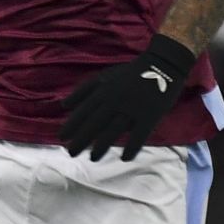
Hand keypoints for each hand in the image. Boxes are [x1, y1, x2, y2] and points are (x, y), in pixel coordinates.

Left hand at [58, 34, 195, 161]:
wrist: (162, 65)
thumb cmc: (130, 73)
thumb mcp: (103, 76)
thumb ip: (83, 90)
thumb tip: (63, 106)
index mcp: (103, 90)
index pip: (84, 111)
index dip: (72, 125)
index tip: (61, 137)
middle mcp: (115, 101)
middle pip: (94, 123)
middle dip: (81, 139)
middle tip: (71, 153)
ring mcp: (132, 109)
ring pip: (113, 130)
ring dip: (102, 146)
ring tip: (93, 158)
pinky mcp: (149, 115)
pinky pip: (139, 134)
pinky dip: (132, 147)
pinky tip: (125, 158)